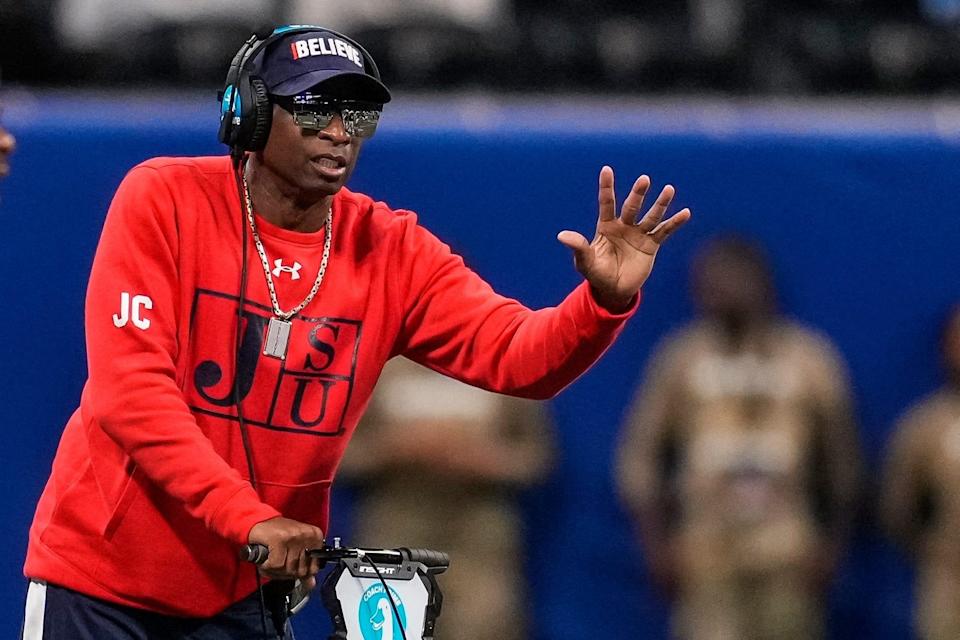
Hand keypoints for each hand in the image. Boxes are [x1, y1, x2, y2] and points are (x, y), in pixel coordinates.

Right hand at [248, 516, 324, 580]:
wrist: (257, 521)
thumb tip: (311, 584)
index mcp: (315, 536)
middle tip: (277, 562)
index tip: (289, 566)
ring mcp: (294, 536)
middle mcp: (307, 535)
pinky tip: (266, 558)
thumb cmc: (276, 534)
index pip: (313, 569)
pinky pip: (276, 565)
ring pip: (288, 569)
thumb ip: (304, 566)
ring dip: (275, 570)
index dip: (299, 573)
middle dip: (285, 572)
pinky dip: (267, 566)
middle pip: (300, 571)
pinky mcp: (280, 539)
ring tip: (271, 559)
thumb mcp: (294, 549)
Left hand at [558, 166, 690, 311]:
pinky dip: (674, 223)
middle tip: (644, 180)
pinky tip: (685, 213)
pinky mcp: (651, 245)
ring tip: (669, 189)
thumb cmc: (596, 274)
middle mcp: (624, 226)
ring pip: (651, 216)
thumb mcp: (585, 262)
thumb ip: (578, 247)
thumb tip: (561, 235)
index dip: (606, 187)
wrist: (613, 290)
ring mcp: (638, 234)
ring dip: (660, 204)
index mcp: (606, 226)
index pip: (606, 203)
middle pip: (632, 207)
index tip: (606, 169)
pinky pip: (664, 232)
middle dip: (638, 194)